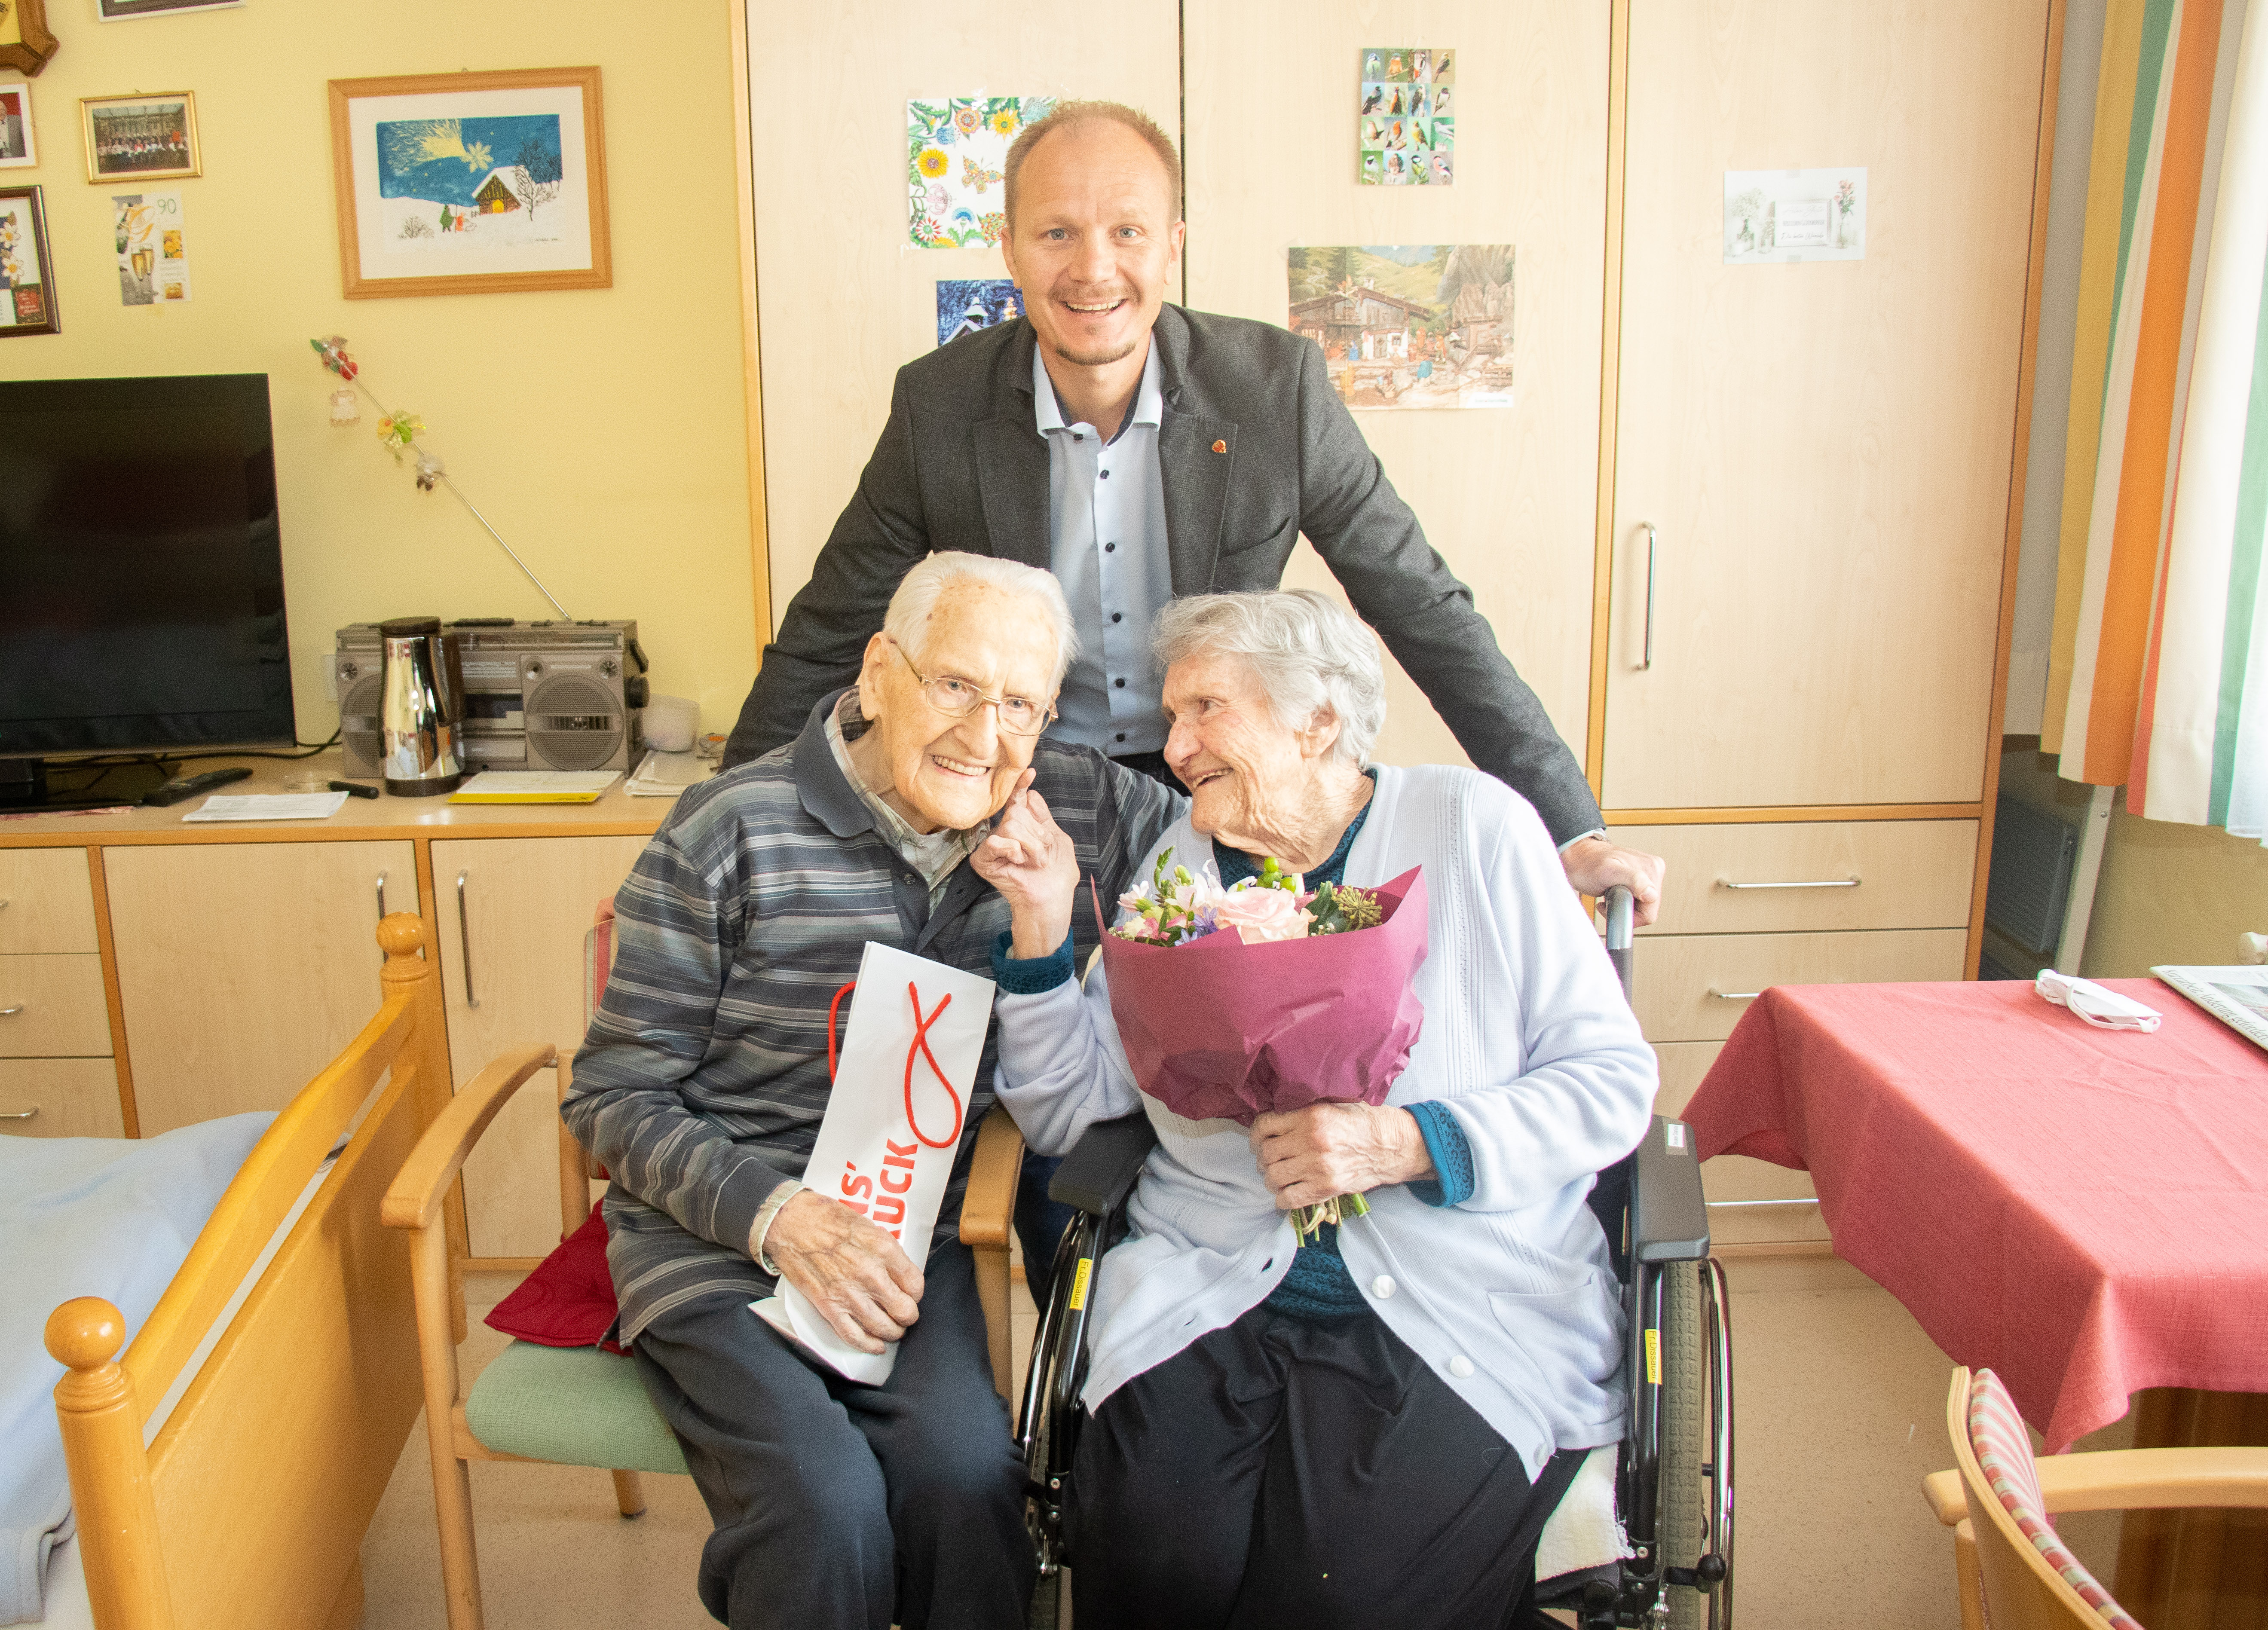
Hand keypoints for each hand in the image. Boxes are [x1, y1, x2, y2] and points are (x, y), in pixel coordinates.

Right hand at [763, 1189, 924, 1353]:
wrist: (790, 1223)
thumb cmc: (827, 1218)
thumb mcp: (868, 1226)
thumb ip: (886, 1251)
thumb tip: (899, 1271)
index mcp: (884, 1250)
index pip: (916, 1284)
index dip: (916, 1293)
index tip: (911, 1294)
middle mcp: (871, 1275)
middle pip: (905, 1311)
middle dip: (908, 1316)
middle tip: (904, 1313)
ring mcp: (849, 1294)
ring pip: (884, 1328)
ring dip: (893, 1332)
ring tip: (893, 1330)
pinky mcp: (829, 1307)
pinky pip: (854, 1336)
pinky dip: (869, 1345)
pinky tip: (877, 1346)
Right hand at [972, 770, 1079, 957]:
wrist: (1051, 898)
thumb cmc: (1057, 874)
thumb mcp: (1058, 839)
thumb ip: (1043, 816)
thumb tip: (1030, 793)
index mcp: (1024, 825)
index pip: (1019, 799)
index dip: (1021, 785)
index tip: (1029, 772)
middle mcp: (1006, 831)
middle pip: (1017, 811)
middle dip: (1037, 833)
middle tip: (1042, 854)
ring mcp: (993, 845)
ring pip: (1011, 824)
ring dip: (1031, 845)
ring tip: (1034, 862)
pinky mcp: (983, 859)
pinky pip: (996, 841)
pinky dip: (1012, 850)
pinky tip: (1017, 862)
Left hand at [1248, 1102, 1433, 1210]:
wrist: (1392, 1145)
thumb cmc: (1363, 1121)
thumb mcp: (1332, 1104)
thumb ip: (1303, 1110)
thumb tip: (1274, 1116)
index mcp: (1311, 1116)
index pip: (1265, 1125)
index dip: (1256, 1135)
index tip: (1259, 1140)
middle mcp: (1311, 1141)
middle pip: (1267, 1154)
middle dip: (1263, 1159)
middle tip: (1268, 1160)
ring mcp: (1318, 1167)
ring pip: (1274, 1177)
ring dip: (1271, 1179)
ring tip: (1278, 1177)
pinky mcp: (1326, 1188)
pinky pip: (1289, 1199)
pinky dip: (1282, 1198)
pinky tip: (1287, 1193)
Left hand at [1560, 835, 1665, 927]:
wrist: (1579, 858)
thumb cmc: (1588, 864)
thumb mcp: (1608, 871)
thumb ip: (1633, 880)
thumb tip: (1650, 894)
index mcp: (1652, 868)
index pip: (1651, 910)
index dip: (1632, 915)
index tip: (1614, 903)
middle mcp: (1653, 870)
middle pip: (1648, 909)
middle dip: (1628, 908)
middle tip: (1610, 896)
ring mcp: (1647, 875)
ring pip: (1643, 907)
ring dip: (1624, 904)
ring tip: (1610, 892)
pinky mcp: (1640, 880)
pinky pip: (1637, 901)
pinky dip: (1623, 901)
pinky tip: (1613, 892)